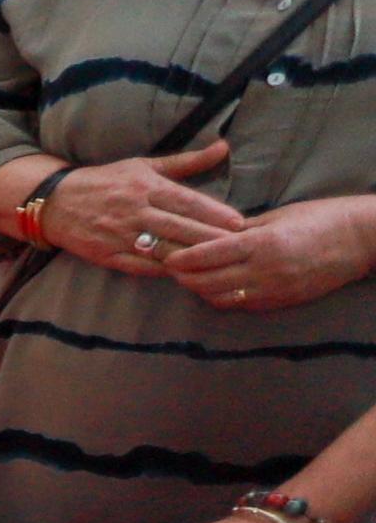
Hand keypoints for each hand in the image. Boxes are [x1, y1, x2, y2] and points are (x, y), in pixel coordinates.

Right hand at [32, 141, 243, 270]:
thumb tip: (223, 147)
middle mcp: (134, 211)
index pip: (187, 201)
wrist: (56, 202)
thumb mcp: (144, 165)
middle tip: (238, 246)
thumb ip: (186, 162)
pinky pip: (141, 266)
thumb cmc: (105, 181)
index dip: (214, 213)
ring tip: (217, 263)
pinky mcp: (108, 255)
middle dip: (211, 238)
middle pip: (181, 228)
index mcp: (145, 187)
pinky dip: (164, 271)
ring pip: (164, 250)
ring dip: (191, 258)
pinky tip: (184, 274)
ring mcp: (120, 235)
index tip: (238, 222)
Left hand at [156, 193, 375, 314]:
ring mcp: (272, 290)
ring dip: (200, 289)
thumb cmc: (320, 219)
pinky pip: (240, 305)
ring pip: (219, 298)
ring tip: (189, 277)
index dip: (182, 258)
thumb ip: (241, 229)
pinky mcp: (280, 302)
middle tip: (170, 268)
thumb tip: (208, 234)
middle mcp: (263, 271)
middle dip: (183, 276)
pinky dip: (221, 297)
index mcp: (261, 243)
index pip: (207, 256)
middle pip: (206, 281)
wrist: (361, 240)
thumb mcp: (277, 217)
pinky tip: (215, 286)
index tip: (166, 256)